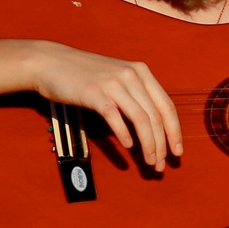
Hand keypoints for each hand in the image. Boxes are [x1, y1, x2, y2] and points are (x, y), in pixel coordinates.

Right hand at [0, 39, 185, 170]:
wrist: (51, 62)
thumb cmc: (84, 75)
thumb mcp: (117, 78)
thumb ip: (135, 96)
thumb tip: (152, 127)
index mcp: (141, 72)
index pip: (167, 106)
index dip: (175, 132)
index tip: (177, 152)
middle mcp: (131, 75)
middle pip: (156, 117)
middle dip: (162, 145)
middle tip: (161, 166)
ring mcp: (113, 83)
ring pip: (141, 119)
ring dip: (148, 145)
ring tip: (149, 162)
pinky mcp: (94, 92)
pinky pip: (115, 117)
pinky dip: (124, 134)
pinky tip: (128, 147)